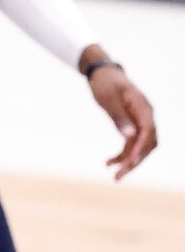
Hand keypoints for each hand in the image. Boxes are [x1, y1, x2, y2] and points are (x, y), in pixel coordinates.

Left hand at [83, 53, 157, 178]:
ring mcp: (140, 121)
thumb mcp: (109, 100)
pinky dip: (122, 154)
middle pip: (147, 143)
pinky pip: (131, 144)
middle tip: (118, 177)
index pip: (148, 131)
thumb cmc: (105, 84)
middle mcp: (146, 116)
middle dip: (134, 161)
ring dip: (128, 162)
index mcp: (143, 107)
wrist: (103, 74)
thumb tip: (130, 136)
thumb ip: (119, 118)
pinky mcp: (132, 125)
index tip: (130, 162)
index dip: (140, 148)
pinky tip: (108, 162)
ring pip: (140, 147)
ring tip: (114, 175)